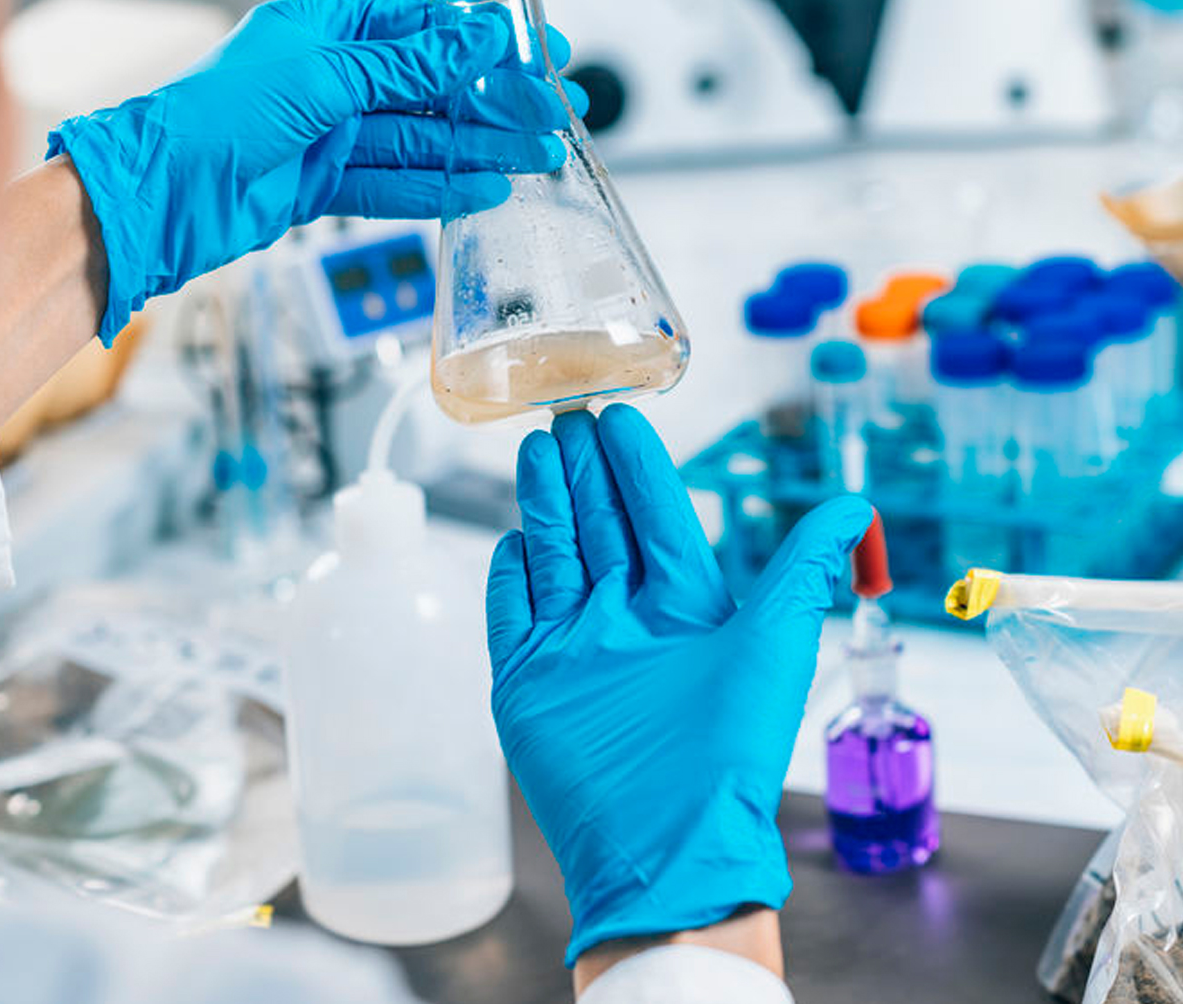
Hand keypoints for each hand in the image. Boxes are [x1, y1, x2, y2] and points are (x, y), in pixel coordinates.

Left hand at [48, 0, 586, 344]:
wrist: (166, 193)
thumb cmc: (218, 113)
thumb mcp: (327, 73)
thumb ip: (408, 63)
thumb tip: (476, 38)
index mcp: (329, 21)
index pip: (426, 25)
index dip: (485, 40)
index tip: (537, 53)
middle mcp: (333, 73)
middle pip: (432, 86)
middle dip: (494, 103)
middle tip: (550, 119)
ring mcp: (331, 130)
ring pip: (421, 138)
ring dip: (478, 150)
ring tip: (534, 160)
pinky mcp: (326, 182)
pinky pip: (395, 184)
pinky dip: (438, 190)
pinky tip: (482, 191)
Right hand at [487, 405, 872, 966]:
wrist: (665, 842)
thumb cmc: (727, 750)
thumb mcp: (775, 641)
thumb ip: (804, 566)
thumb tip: (856, 505)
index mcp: (686, 608)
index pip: (656, 515)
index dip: (638, 464)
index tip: (621, 413)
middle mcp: (628, 622)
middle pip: (601, 524)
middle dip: (584, 469)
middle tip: (566, 410)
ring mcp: (574, 650)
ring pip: (555, 554)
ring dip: (546, 502)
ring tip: (537, 447)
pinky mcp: (529, 682)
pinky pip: (513, 613)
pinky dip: (511, 574)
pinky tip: (511, 539)